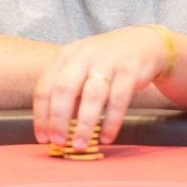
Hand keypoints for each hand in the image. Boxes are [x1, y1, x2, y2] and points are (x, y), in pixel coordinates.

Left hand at [32, 26, 168, 149]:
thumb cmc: (106, 62)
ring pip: (92, 95)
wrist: (144, 42)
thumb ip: (69, 94)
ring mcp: (107, 60)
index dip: (41, 115)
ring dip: (84, 123)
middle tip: (58, 141)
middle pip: (65, 88)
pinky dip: (111, 121)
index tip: (42, 138)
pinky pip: (119, 99)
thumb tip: (56, 128)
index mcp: (66, 56)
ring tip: (80, 144)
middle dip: (58, 119)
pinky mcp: (129, 69)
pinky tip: (106, 137)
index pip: (46, 86)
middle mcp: (84, 55)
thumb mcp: (82, 69)